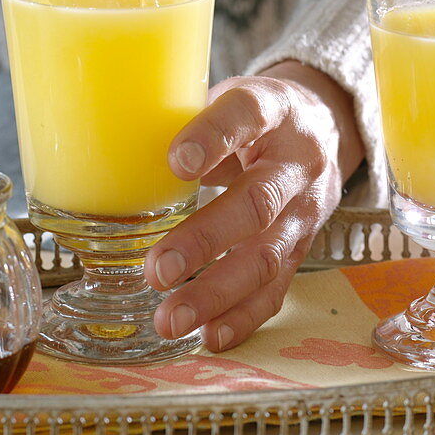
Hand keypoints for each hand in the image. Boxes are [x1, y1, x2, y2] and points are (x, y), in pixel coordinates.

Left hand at [144, 61, 365, 351]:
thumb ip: (186, 120)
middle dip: (207, 239)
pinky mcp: (304, 246)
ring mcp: (307, 209)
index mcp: (275, 109)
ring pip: (268, 255)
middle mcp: (298, 161)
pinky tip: (208, 335)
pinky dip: (243, 316)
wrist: (323, 128)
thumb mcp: (228, 98)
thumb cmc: (253, 116)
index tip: (176, 161)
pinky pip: (278, 287)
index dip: (214, 136)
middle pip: (258, 201)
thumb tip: (112, 151)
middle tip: (159, 270)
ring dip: (218, 292)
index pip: (248, 114)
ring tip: (171, 318)